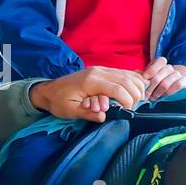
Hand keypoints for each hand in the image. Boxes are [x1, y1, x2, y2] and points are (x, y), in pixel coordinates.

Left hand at [29, 66, 146, 122]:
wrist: (49, 90)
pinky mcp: (103, 70)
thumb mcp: (70, 111)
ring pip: (128, 75)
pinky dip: (133, 81)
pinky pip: (124, 73)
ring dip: (136, 88)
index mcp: (90, 81)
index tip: (126, 111)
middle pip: (127, 80)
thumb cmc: (59, 101)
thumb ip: (88, 113)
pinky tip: (136, 90)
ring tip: (135, 101)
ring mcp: (101, 69)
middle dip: (134, 96)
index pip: (117, 89)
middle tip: (132, 108)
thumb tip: (104, 116)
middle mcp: (98, 71)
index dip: (127, 101)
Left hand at [142, 57, 185, 100]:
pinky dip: (168, 92)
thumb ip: (141, 74)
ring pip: (166, 83)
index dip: (151, 70)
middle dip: (150, 88)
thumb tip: (135, 76)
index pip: (159, 61)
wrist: (171, 81)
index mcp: (160, 62)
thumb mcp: (148, 74)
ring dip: (157, 92)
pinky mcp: (183, 81)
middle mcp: (168, 67)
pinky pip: (177, 86)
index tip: (144, 78)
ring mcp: (177, 74)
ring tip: (152, 97)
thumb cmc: (156, 78)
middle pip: (159, 77)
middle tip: (145, 95)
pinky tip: (162, 96)